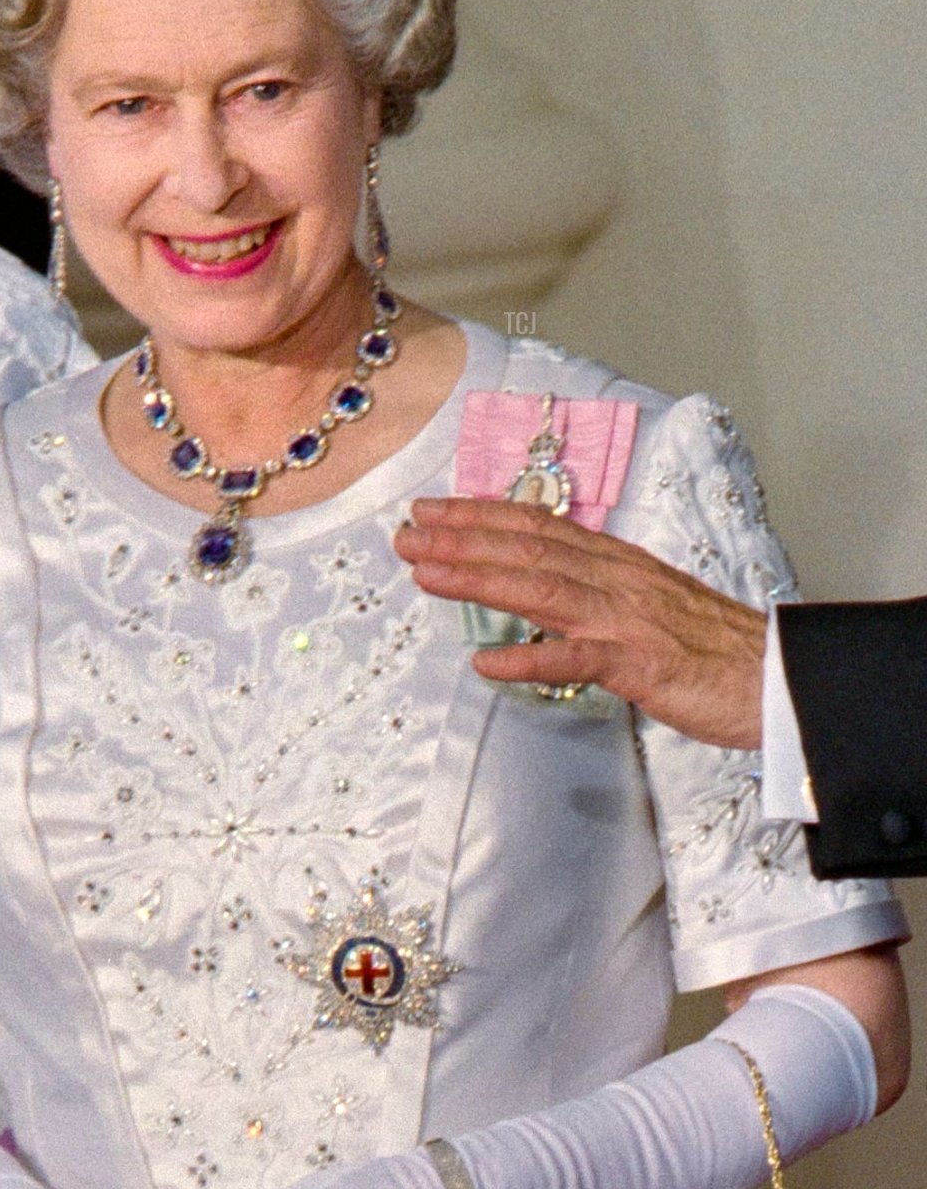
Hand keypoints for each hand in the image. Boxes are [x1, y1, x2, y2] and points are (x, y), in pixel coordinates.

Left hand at [394, 497, 765, 748]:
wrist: (781, 679)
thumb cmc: (716, 649)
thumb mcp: (649, 606)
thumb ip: (598, 595)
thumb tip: (548, 594)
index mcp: (618, 563)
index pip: (538, 526)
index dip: (481, 514)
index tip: (433, 509)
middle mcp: (617, 579)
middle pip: (528, 547)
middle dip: (461, 536)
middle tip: (405, 531)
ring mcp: (626, 619)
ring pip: (540, 588)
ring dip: (477, 577)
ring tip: (423, 572)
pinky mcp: (639, 664)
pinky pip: (576, 660)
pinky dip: (529, 659)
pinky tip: (485, 663)